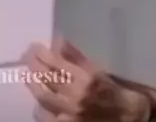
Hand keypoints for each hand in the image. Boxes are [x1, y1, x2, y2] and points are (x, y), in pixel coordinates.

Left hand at [22, 37, 149, 121]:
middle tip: (26, 56)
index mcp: (87, 78)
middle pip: (46, 78)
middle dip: (33, 65)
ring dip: (32, 83)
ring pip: (44, 97)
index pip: (56, 63)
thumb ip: (78, 56)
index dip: (41, 54)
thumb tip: (59, 41)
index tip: (34, 47)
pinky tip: (37, 100)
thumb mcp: (99, 69)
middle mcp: (77, 95)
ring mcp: (71, 113)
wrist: (129, 117)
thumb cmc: (114, 90)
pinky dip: (40, 108)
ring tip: (27, 74)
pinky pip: (48, 117)